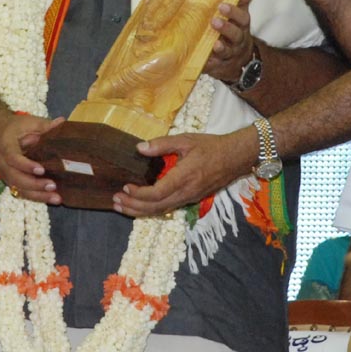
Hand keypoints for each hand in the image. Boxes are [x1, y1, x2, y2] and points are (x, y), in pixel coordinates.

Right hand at [0, 113, 63, 204]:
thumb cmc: (16, 128)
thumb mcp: (28, 122)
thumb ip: (44, 125)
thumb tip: (61, 122)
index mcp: (5, 146)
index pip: (13, 158)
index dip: (26, 165)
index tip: (41, 169)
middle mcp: (3, 163)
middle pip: (16, 178)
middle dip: (34, 184)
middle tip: (53, 186)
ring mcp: (6, 174)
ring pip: (19, 189)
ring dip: (38, 195)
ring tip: (56, 198)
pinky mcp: (12, 181)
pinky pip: (23, 193)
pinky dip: (37, 197)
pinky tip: (52, 199)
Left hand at [112, 128, 255, 216]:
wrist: (235, 158)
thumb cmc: (211, 146)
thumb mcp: (185, 140)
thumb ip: (161, 144)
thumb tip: (139, 148)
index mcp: (184, 178)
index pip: (157, 193)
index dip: (139, 194)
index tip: (125, 187)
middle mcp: (186, 193)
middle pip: (155, 207)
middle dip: (133, 207)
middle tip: (115, 201)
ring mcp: (189, 198)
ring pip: (161, 211)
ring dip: (140, 211)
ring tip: (121, 207)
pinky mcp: (191, 199)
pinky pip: (168, 208)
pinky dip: (151, 209)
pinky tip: (140, 206)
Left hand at [205, 0, 256, 82]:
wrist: (240, 62)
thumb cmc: (236, 33)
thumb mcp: (241, 17)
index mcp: (241, 27)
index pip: (242, 18)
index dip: (233, 12)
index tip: (222, 5)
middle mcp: (237, 41)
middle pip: (235, 35)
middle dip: (226, 28)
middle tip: (214, 21)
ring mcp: (229, 55)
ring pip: (226, 52)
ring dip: (220, 48)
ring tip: (214, 44)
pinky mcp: (219, 67)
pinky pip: (213, 67)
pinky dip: (208, 65)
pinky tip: (203, 62)